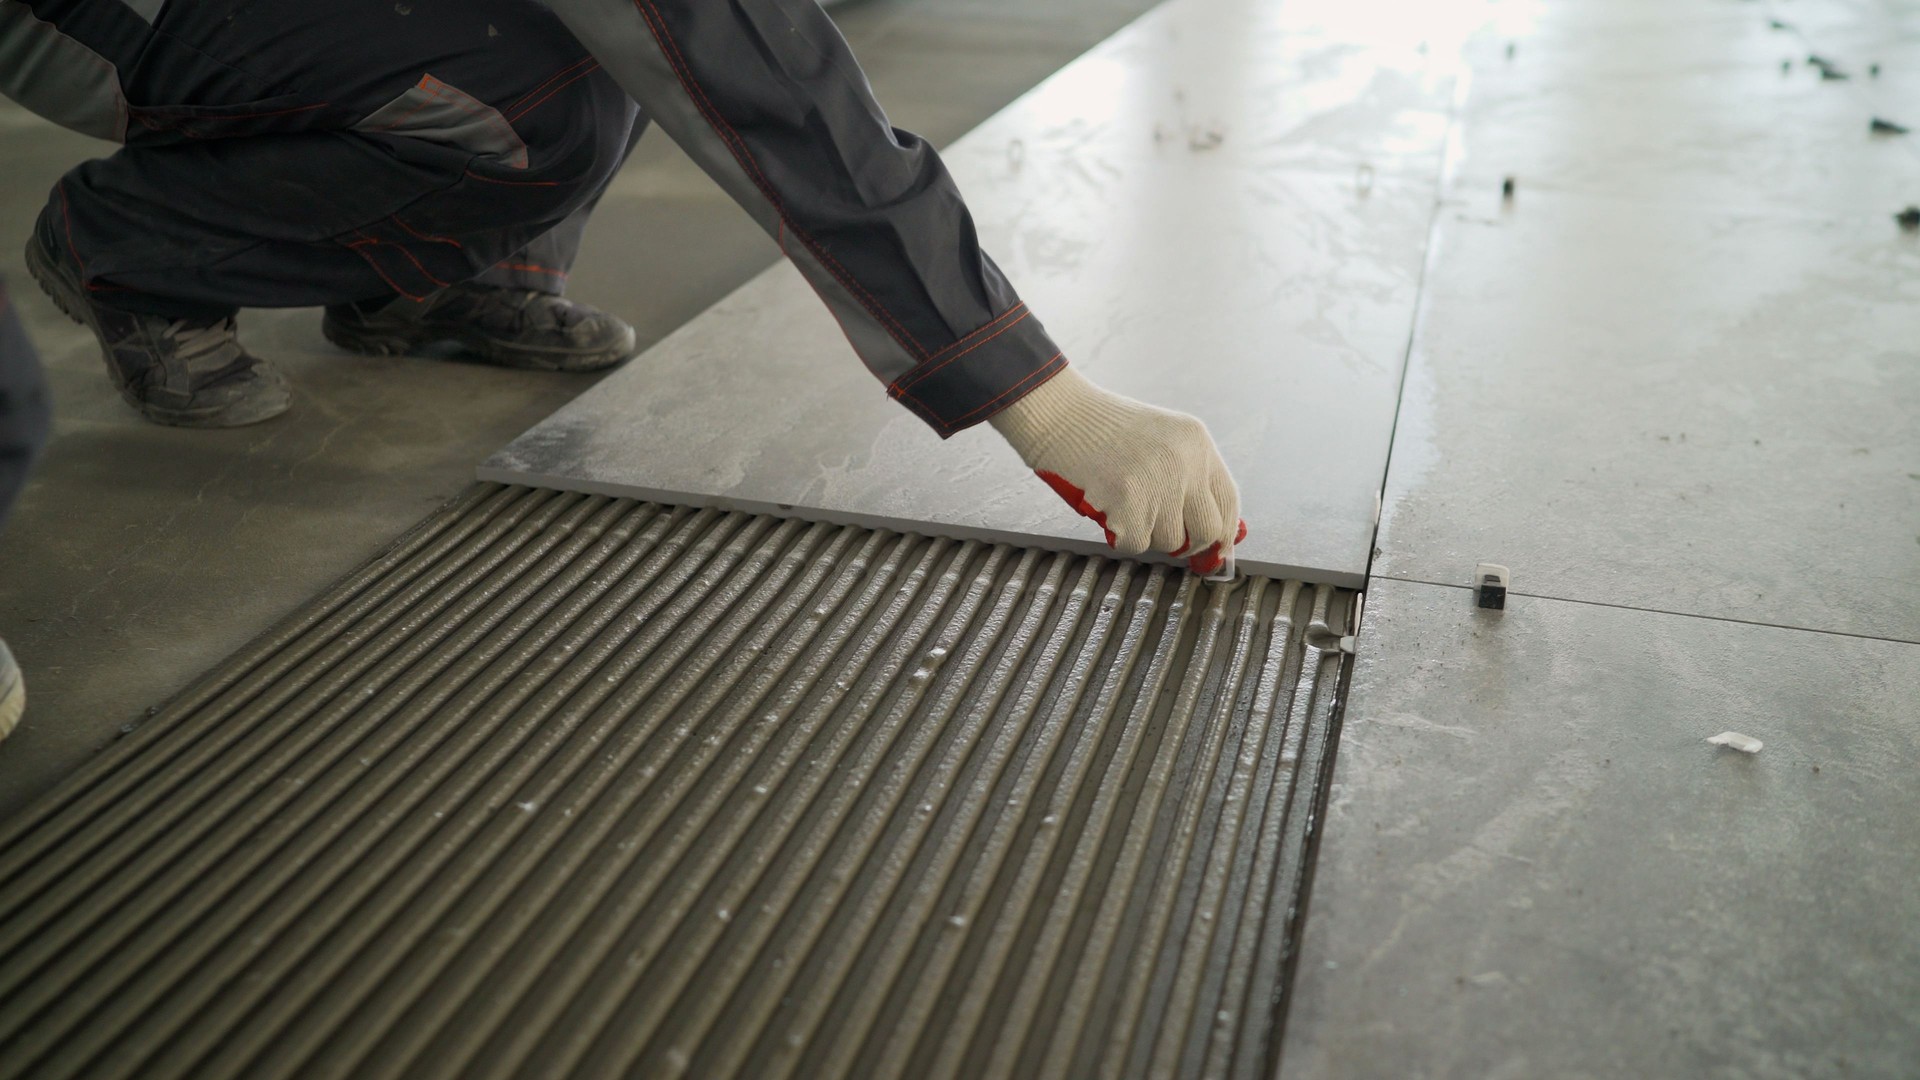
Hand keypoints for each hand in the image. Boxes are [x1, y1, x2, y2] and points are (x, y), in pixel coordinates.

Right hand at [989, 365, 1245, 576]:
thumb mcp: (1160, 440)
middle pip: (1207, 532)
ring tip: (1122, 501)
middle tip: (1163, 534)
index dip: (1223, 533)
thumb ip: (1188, 478)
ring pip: (1169, 542)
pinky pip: (1135, 544)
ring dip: (1144, 532)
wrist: (1059, 411)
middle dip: (1188, 544)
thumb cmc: (1100, 428)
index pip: (1229, 501)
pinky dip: (1119, 534)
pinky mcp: (1130, 502)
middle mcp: (1186, 464)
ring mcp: (1159, 483)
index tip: (1213, 550)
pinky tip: (1107, 505)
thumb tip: (1214, 535)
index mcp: (1197, 444)